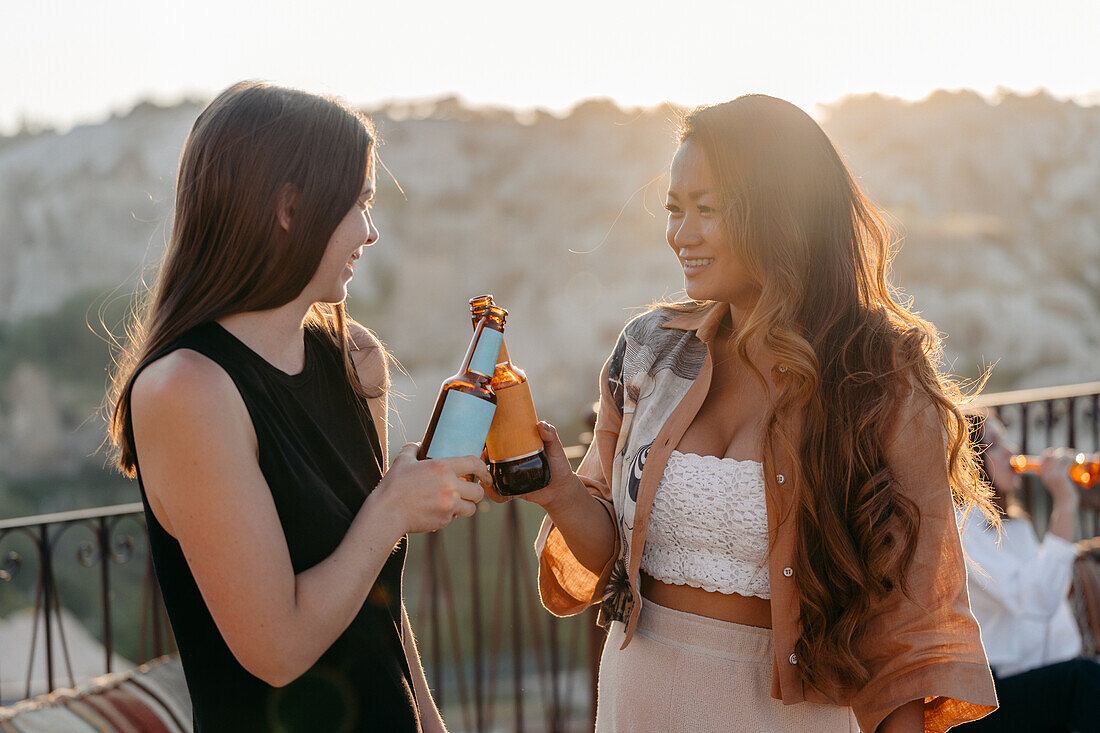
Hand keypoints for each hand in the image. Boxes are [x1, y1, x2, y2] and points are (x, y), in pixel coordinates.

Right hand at [372, 443, 488, 533]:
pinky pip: (454, 518)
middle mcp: (450, 487)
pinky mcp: (443, 521)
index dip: (484, 469)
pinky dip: (450, 515)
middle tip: (471, 490)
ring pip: (471, 509)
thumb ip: (412, 450)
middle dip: (477, 491)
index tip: (485, 474)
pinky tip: (439, 511)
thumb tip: (417, 444)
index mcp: (443, 468)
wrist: (387, 513)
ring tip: (457, 503)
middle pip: (478, 491)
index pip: (474, 464)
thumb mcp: (402, 461)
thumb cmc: (394, 486)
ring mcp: (449, 506)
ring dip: (466, 506)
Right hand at [486, 421, 584, 509]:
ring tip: (487, 479)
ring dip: (481, 476)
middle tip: (481, 460)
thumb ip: (551, 436)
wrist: (561, 490)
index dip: (484, 439)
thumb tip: (541, 424)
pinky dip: (492, 493)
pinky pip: (496, 492)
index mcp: (514, 447)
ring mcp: (507, 475)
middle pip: (485, 458)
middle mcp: (507, 460)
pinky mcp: (509, 490)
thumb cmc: (558, 465)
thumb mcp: (555, 448)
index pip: (495, 440)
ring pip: (486, 475)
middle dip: (477, 458)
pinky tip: (494, 492)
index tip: (482, 441)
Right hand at [1041, 447, 1080, 509]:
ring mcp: (1053, 474)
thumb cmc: (1062, 495)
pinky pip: (1067, 462)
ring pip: (1060, 458)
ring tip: (1074, 454)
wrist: (1064, 503)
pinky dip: (1073, 458)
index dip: (1047, 453)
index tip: (1053, 450)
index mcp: (1043, 475)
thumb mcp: (1054, 484)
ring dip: (1068, 454)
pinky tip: (1077, 458)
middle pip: (1051, 456)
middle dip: (1060, 452)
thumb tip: (1057, 470)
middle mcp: (1046, 474)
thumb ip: (1053, 476)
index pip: (1042, 460)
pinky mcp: (1061, 476)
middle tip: (1068, 452)